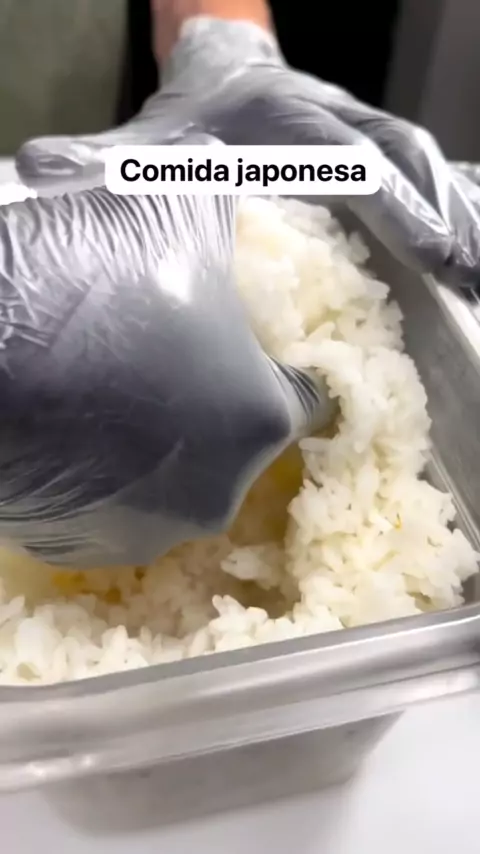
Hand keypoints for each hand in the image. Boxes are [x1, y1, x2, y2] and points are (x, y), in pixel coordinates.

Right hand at [0, 185, 324, 567]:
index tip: (267, 352)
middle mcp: (213, 495)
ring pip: (173, 479)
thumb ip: (224, 199)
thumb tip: (232, 170)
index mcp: (258, 420)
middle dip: (217, 401)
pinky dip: (105, 476)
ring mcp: (143, 530)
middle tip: (172, 355)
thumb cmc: (88, 275)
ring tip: (113, 389)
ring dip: (158, 443)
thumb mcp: (171, 206)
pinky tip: (75, 428)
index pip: (309, 399)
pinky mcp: (81, 548)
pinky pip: (113, 507)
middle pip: (238, 441)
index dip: (288, 368)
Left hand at [15, 12, 479, 289]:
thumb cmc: (191, 119)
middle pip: (409, 165)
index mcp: (288, 123)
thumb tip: (43, 173)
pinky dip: (449, 209)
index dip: (402, 211)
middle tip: (473, 282)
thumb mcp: (145, 142)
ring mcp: (360, 133)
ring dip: (456, 218)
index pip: (359, 165)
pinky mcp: (371, 149)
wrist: (220, 68)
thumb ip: (105, 162)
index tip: (437, 258)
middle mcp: (336, 122)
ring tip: (478, 280)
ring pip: (424, 168)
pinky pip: (420, 176)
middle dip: (446, 222)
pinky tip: (466, 253)